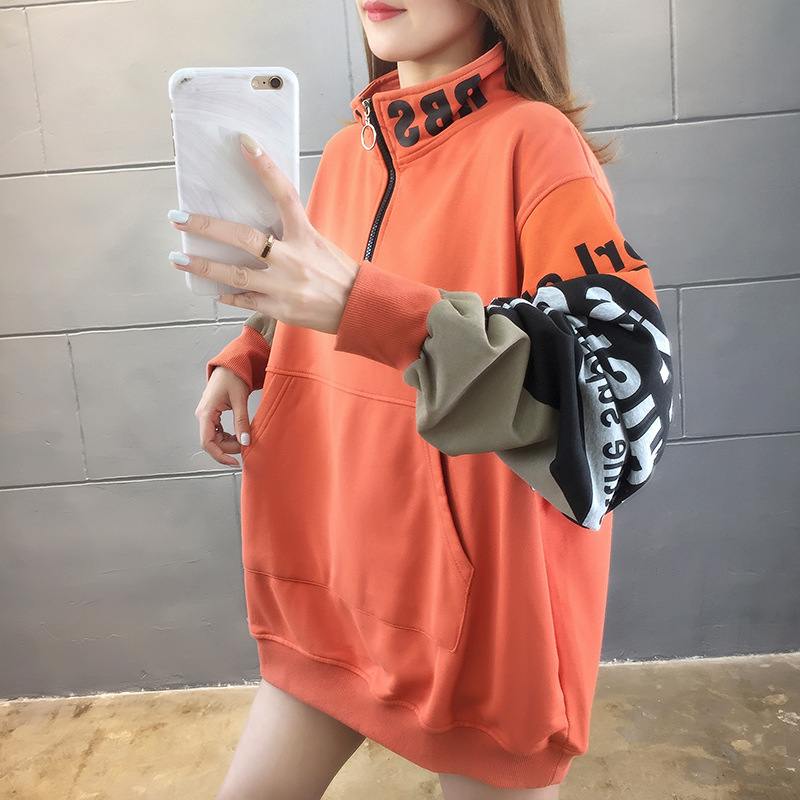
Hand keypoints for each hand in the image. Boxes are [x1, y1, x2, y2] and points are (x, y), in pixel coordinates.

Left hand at [169, 135, 359, 333]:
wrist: (359, 308)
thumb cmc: (340, 274)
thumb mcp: (319, 244)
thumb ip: (292, 234)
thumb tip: (261, 225)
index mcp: (306, 236)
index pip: (285, 194)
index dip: (265, 167)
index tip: (244, 143)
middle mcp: (293, 259)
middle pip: (245, 239)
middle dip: (208, 228)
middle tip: (179, 219)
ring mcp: (285, 286)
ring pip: (236, 275)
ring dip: (205, 267)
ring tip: (180, 260)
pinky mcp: (282, 309)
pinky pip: (247, 300)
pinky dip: (228, 295)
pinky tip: (213, 291)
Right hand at [195, 366, 251, 465]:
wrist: (231, 364)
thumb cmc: (233, 377)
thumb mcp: (240, 400)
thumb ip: (242, 422)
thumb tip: (245, 441)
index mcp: (206, 413)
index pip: (207, 443)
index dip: (220, 455)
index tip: (234, 462)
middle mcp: (203, 415)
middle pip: (212, 443)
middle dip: (229, 448)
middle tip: (246, 445)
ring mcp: (206, 416)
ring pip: (215, 439)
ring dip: (229, 443)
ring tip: (244, 438)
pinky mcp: (212, 415)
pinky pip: (217, 432)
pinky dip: (228, 436)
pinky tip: (238, 434)